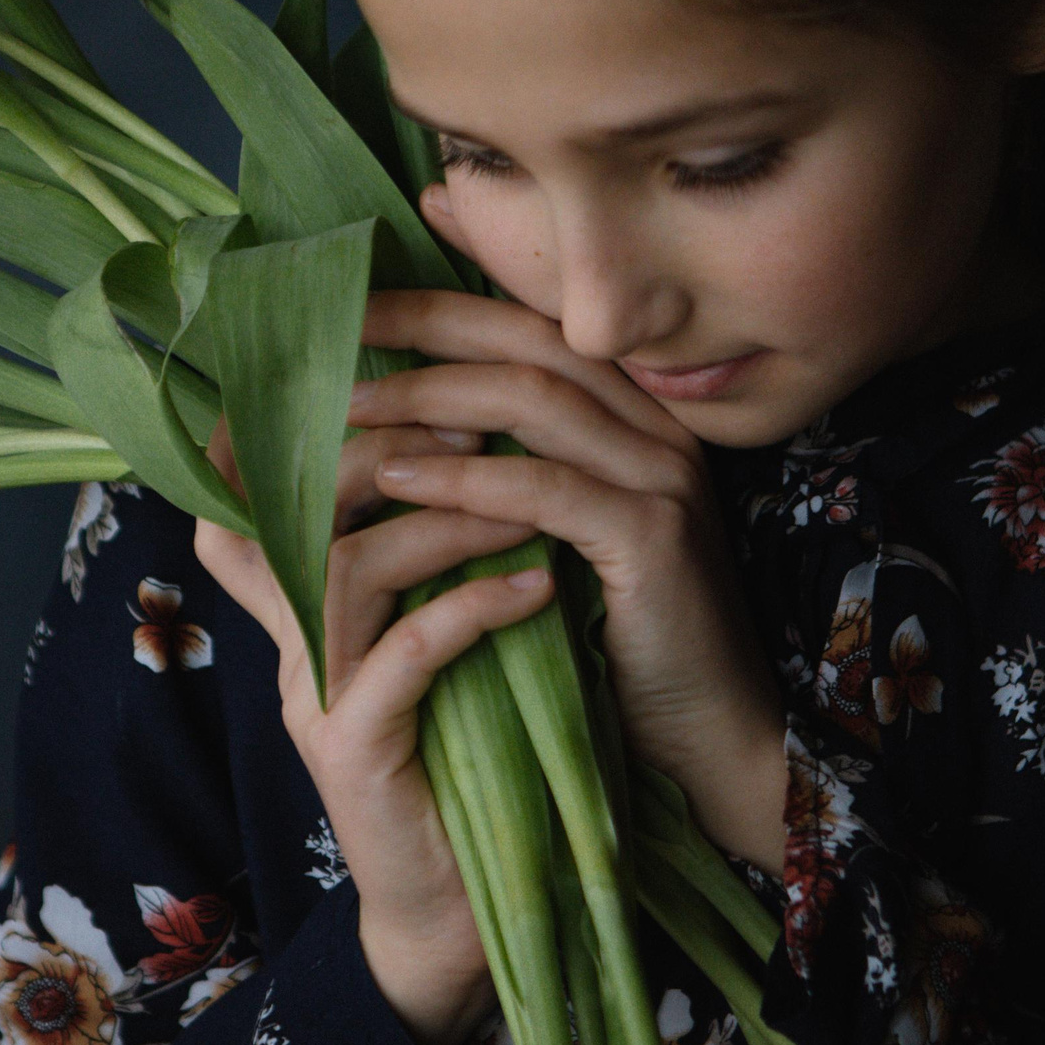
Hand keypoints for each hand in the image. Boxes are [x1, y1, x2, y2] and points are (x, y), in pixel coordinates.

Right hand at [194, 416, 552, 1044]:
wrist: (461, 909)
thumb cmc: (465, 759)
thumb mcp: (440, 639)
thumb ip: (429, 562)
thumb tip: (476, 448)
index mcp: (301, 610)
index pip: (252, 494)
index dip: (289, 427)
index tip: (388, 367)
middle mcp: (291, 644)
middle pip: (292, 508)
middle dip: (389, 449)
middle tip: (481, 422)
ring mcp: (314, 698)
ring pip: (348, 567)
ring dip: (446, 523)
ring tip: (529, 508)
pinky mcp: (354, 751)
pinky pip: (404, 654)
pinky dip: (473, 608)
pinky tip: (537, 589)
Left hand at [352, 290, 790, 873]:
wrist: (709, 738)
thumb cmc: (616, 646)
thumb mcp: (554, 543)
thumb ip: (505, 477)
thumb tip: (394, 436)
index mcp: (634, 418)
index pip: (532, 331)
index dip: (442, 307)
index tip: (354, 305)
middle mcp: (658, 429)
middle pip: (530, 343)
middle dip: (426, 324)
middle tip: (335, 327)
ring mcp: (663, 477)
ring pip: (533, 400)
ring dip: (428, 397)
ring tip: (344, 407)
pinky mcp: (654, 537)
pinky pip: (544, 488)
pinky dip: (465, 480)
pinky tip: (398, 480)